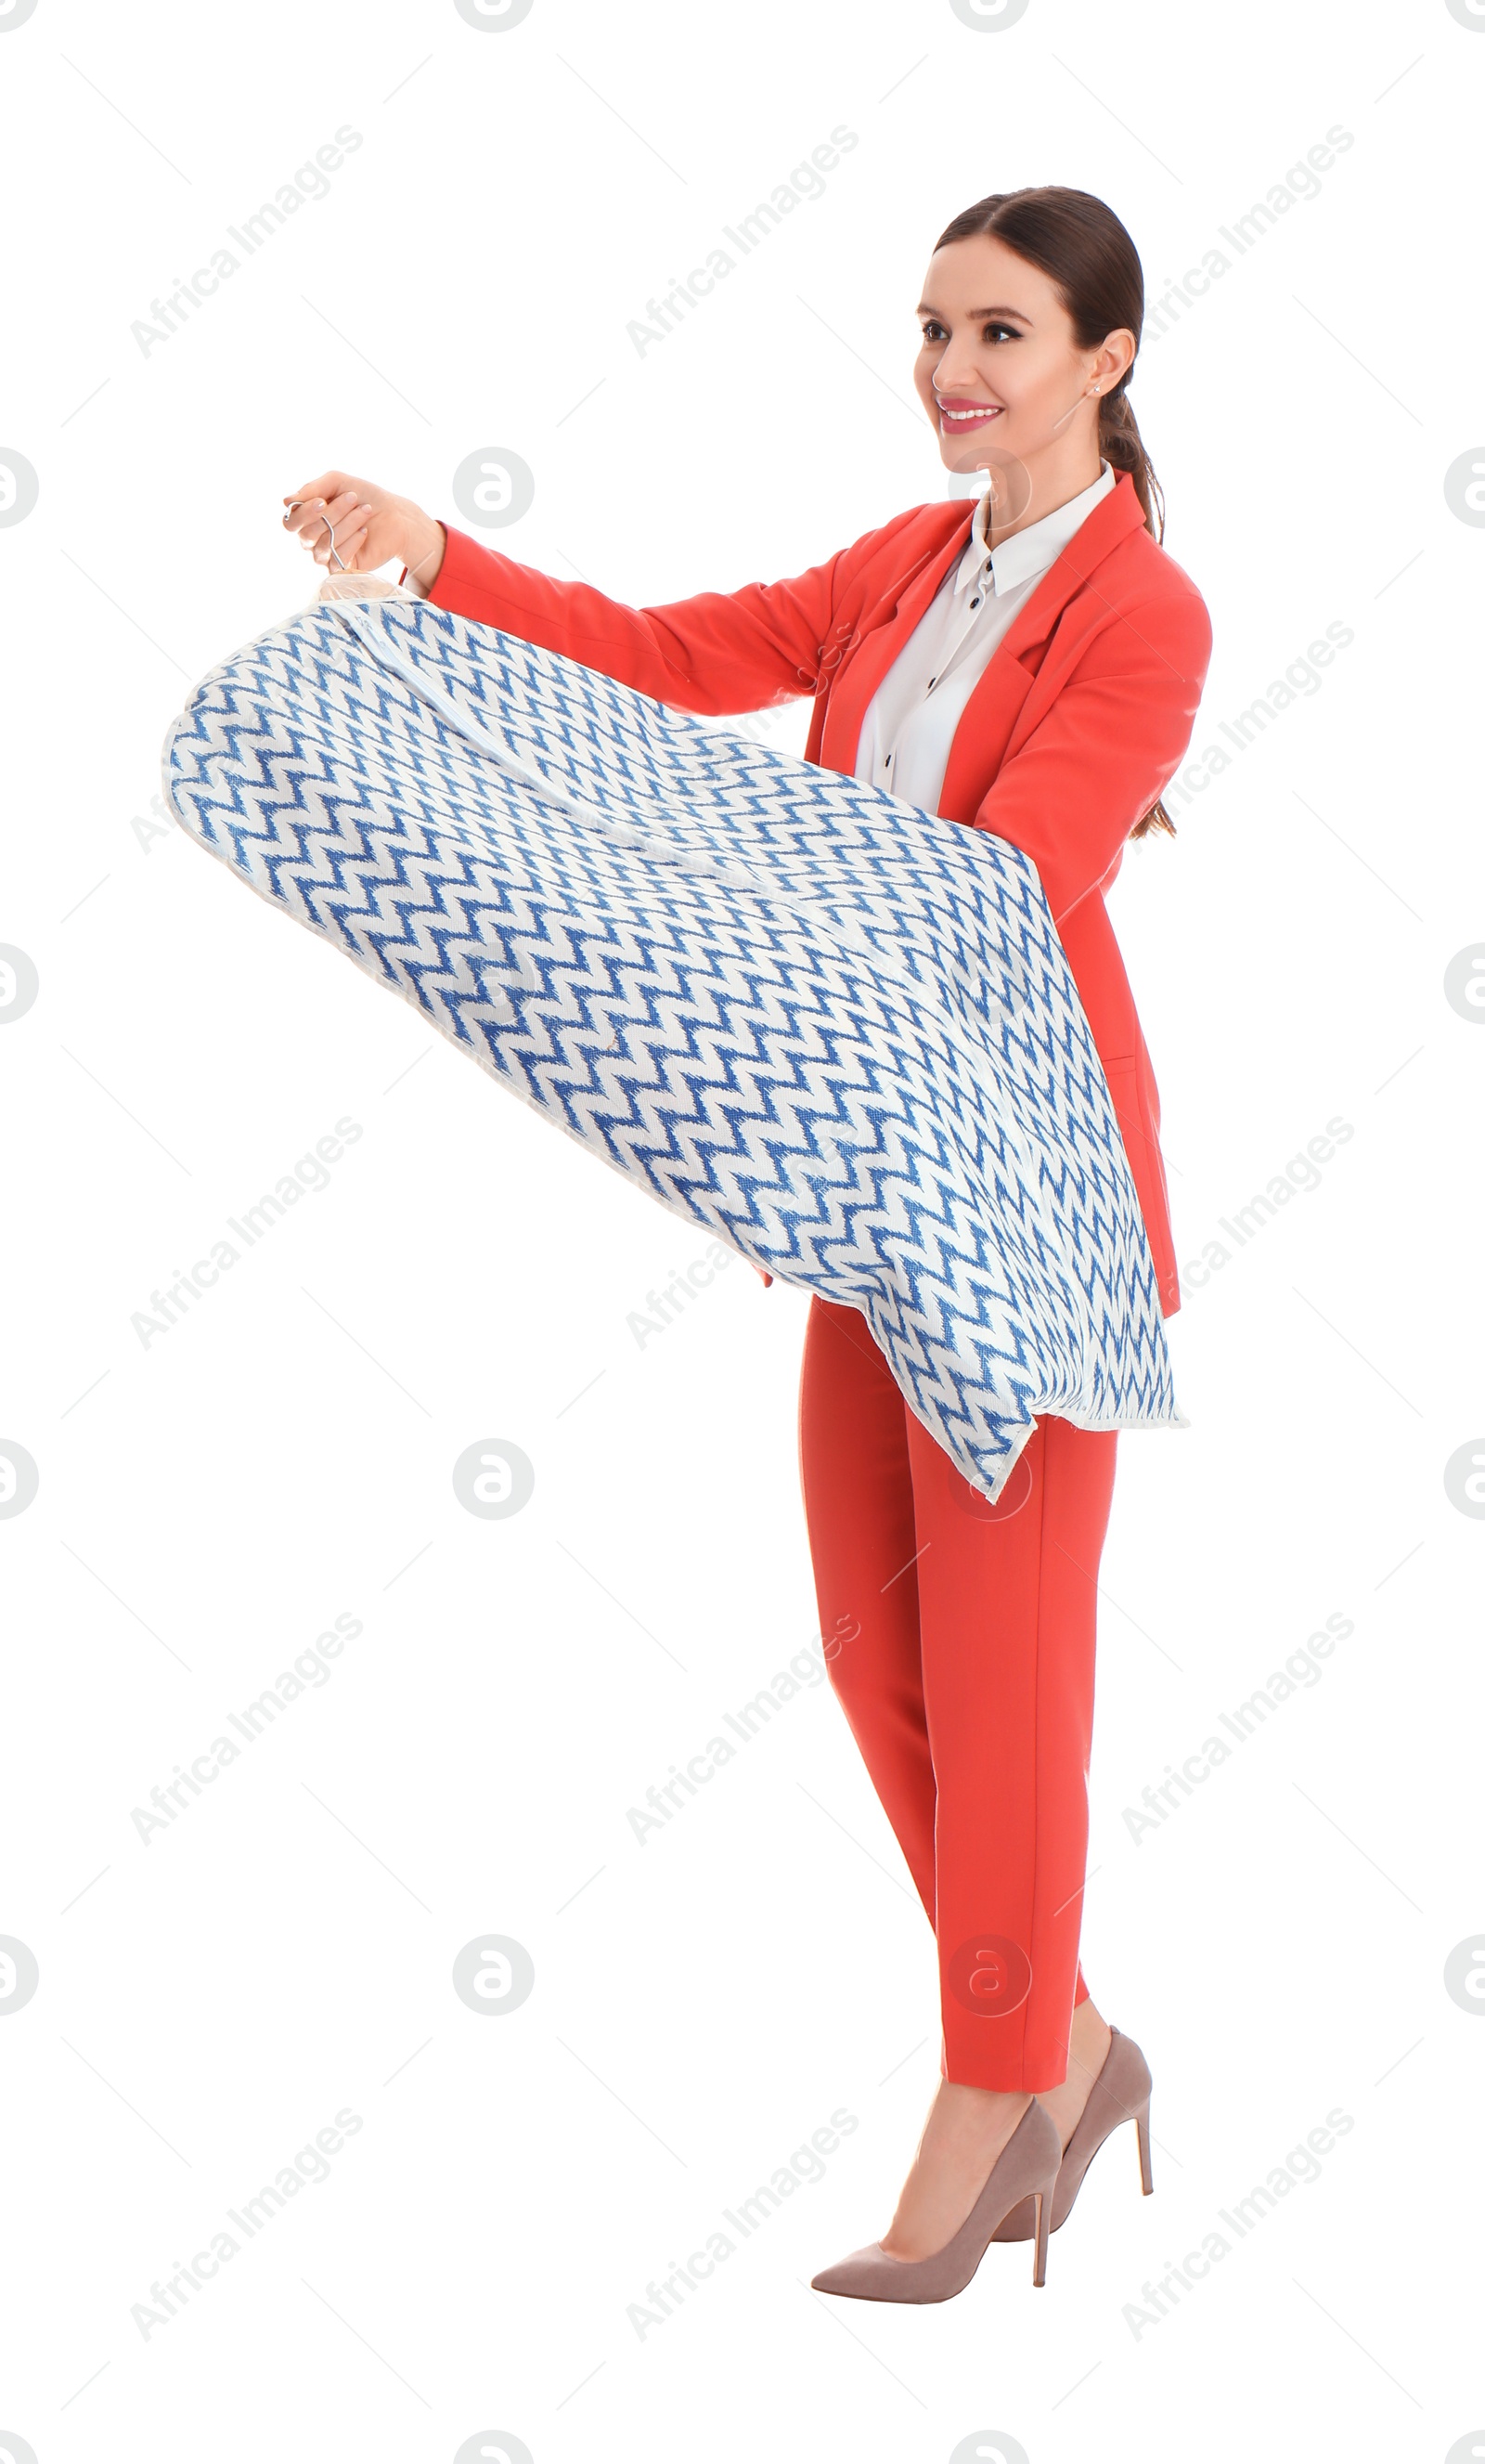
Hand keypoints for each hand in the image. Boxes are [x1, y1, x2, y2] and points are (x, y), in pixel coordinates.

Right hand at [281, 471, 445, 592]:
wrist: (396, 515)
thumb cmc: (365, 496)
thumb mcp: (338, 483)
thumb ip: (312, 488)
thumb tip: (286, 502)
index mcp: (307, 518)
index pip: (291, 523)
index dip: (303, 514)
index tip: (322, 501)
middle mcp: (312, 540)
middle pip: (307, 534)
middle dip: (332, 514)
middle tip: (353, 498)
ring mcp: (326, 556)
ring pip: (324, 545)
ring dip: (347, 524)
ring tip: (365, 511)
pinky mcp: (343, 568)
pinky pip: (337, 560)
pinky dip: (352, 542)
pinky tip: (364, 532)